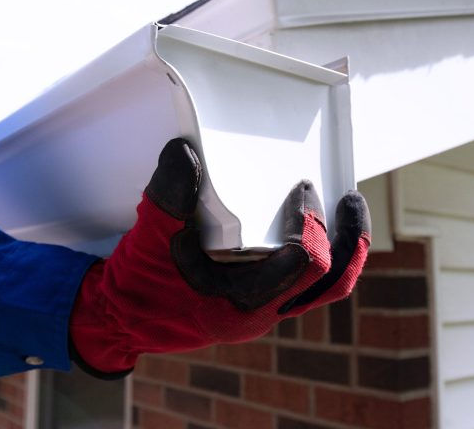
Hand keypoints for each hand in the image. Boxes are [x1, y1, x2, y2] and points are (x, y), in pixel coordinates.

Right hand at [69, 138, 370, 378]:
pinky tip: (308, 221)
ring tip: (345, 208)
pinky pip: (303, 280)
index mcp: (242, 306)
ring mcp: (262, 306)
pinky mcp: (256, 297)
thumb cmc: (137, 286)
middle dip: (349, 241)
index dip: (313, 228)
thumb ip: (167, 198)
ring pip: (322, 286)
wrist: (122, 318)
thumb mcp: (149, 240)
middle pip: (331, 284)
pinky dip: (316, 251)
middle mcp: (261, 311)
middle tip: (351, 200)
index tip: (302, 191)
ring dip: (340, 248)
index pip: (303, 270)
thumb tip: (184, 154)